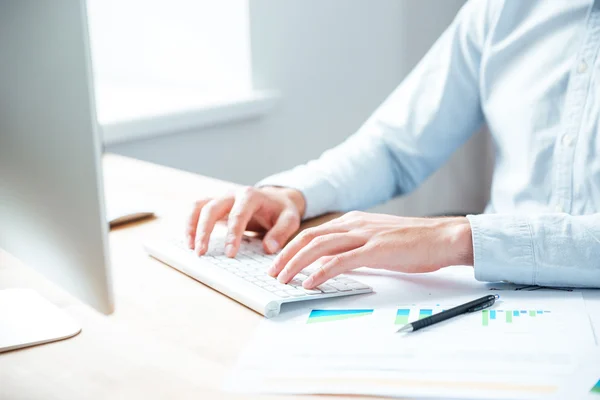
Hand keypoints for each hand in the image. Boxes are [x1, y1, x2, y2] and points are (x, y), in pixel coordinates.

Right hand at [187, 186, 305, 256]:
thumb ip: (281, 232)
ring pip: (199, 206)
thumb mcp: (290, 219)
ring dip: (191, 225)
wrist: (276, 199)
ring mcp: (222, 198)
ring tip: (190, 247)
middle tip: (201, 252)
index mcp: (251, 196)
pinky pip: (196, 210)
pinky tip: (189, 241)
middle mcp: (233, 194)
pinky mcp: (215, 204)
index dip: (232, 234)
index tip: (229, 253)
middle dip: (204, 231)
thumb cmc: (281, 210)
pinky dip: (190, 223)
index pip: (238, 215)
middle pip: (212, 208)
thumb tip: (269, 247)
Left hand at [268, 211, 472, 288]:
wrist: (444, 237)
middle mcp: (354, 224)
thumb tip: (333, 264)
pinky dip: (321, 272)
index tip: (279, 263)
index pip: (314, 233)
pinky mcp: (376, 250)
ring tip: (283, 280)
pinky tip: (310, 283)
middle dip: (286, 256)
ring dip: (296, 264)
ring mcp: (364, 235)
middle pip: (309, 237)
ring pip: (319, 246)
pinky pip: (341, 261)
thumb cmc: (414, 242)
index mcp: (353, 221)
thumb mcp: (377, 240)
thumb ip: (355, 248)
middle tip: (273, 273)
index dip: (292, 248)